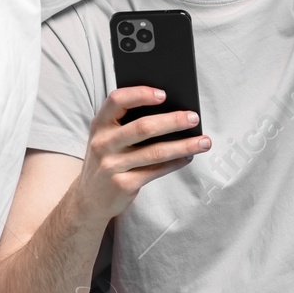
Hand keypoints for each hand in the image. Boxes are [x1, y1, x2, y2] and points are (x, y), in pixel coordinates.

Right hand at [75, 86, 208, 220]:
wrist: (89, 199)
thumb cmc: (107, 159)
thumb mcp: (107, 138)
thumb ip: (127, 123)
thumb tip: (170, 110)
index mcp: (99, 124)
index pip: (117, 100)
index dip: (140, 94)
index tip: (164, 94)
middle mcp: (103, 143)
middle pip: (142, 127)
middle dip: (172, 121)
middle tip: (194, 117)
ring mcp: (112, 165)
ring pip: (154, 152)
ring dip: (183, 145)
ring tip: (204, 141)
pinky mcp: (123, 185)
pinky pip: (155, 171)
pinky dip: (175, 163)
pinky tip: (189, 157)